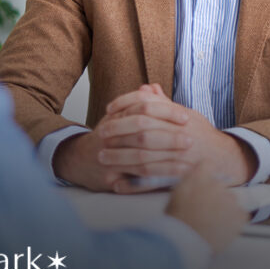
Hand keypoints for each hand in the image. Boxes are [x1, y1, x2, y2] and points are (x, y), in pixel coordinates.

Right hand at [51, 101, 187, 191]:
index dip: (166, 111)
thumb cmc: (108, 136)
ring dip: (166, 159)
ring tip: (188, 162)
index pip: (143, 107)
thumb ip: (139, 103)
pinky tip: (173, 180)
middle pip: (143, 131)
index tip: (186, 117)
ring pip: (141, 156)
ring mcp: (109, 154)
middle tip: (190, 139)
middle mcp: (111, 133)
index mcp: (117, 115)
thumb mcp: (120, 116)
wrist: (78, 160)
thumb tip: (154, 88)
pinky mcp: (110, 175)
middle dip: (169, 136)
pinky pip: (136, 179)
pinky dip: (156, 179)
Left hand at [97, 84, 256, 192]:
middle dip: (119, 133)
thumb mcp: (186, 115)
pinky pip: (152, 182)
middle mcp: (182, 137)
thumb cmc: (201, 135)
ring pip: (144, 158)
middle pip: (143, 132)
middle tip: (101, 135)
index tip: (109, 111)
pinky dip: (133, 184)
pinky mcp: (180, 179)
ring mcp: (181, 159)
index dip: (126, 106)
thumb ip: (164, 104)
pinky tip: (117, 184)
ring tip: (103, 157)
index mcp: (182, 118)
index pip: (149, 106)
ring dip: (120, 158)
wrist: (224, 159)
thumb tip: (146, 88)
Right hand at [165, 161, 248, 251]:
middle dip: (214, 196)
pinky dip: (233, 222)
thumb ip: (187, 184)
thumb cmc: (175, 220)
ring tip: (212, 224)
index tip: (202, 182)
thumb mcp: (175, 196)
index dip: (204, 173)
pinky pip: (239, 215)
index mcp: (199, 177)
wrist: (186, 240)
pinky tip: (221, 230)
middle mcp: (218, 184)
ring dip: (224, 209)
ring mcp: (231, 199)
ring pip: (230, 201)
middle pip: (219, 186)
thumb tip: (193, 179)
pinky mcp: (240, 215)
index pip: (207, 164)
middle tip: (204, 211)